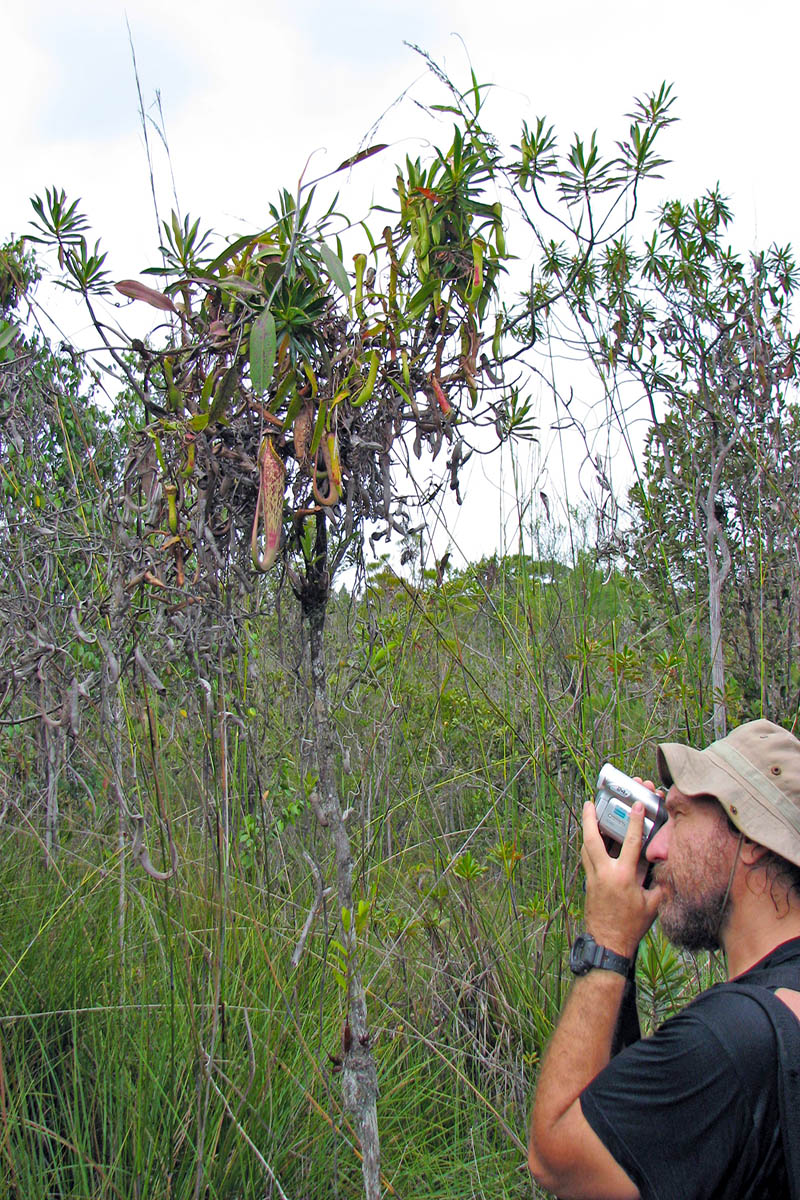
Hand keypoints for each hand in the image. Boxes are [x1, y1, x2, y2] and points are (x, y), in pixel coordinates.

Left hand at [581, 800, 661, 958]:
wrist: (608, 944)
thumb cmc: (632, 926)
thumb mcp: (653, 904)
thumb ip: (659, 882)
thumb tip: (666, 864)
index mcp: (623, 877)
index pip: (631, 842)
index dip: (635, 822)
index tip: (637, 805)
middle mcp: (605, 873)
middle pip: (593, 839)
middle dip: (591, 818)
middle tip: (590, 802)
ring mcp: (593, 877)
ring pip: (586, 847)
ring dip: (587, 829)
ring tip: (589, 814)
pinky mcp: (588, 883)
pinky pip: (587, 858)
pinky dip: (589, 845)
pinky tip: (592, 839)